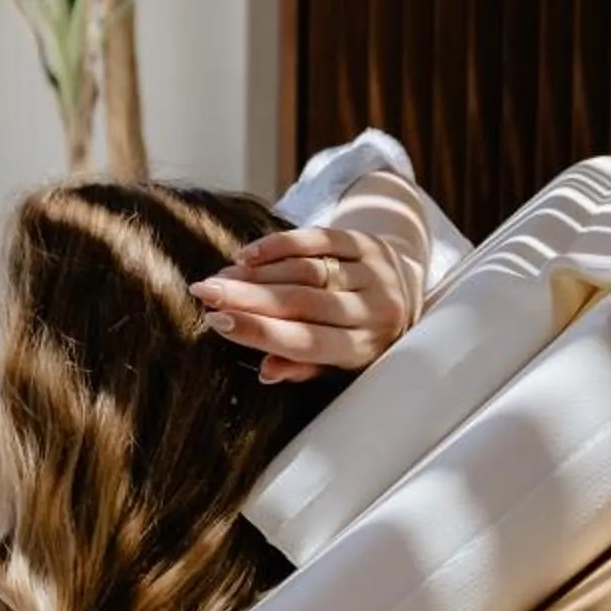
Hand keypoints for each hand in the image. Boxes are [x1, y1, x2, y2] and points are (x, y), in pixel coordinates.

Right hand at [191, 221, 423, 383]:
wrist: (404, 290)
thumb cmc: (360, 336)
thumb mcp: (338, 363)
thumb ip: (304, 367)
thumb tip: (266, 372)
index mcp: (364, 349)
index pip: (306, 342)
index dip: (260, 332)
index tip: (217, 323)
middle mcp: (375, 311)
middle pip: (302, 302)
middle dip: (247, 297)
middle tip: (205, 292)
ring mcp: (374, 274)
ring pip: (306, 271)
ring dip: (257, 273)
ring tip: (220, 278)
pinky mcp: (366, 243)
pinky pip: (318, 239)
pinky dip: (279, 246)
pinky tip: (248, 255)